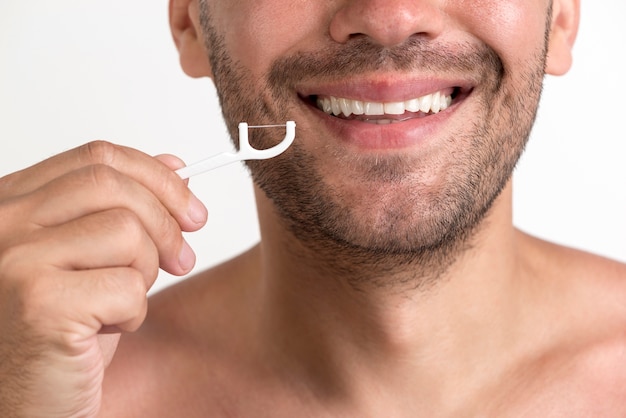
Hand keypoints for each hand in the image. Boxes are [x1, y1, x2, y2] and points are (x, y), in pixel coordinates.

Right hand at [0, 141, 206, 416]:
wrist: (23, 402)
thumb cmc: (56, 335)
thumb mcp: (93, 259)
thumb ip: (122, 208)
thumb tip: (175, 167)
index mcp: (14, 204)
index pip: (97, 158)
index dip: (156, 176)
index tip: (190, 206)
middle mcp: (3, 223)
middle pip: (113, 185)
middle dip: (166, 221)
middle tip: (183, 258)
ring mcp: (14, 260)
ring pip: (127, 232)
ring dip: (144, 274)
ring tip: (120, 304)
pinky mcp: (39, 303)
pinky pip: (127, 286)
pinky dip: (133, 314)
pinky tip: (104, 333)